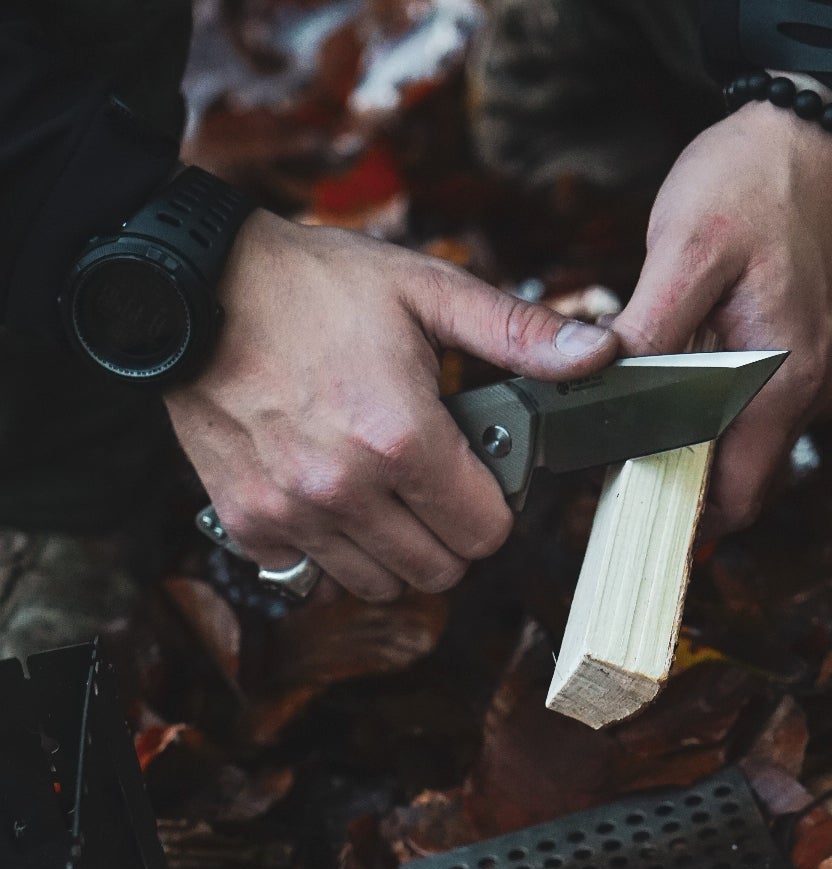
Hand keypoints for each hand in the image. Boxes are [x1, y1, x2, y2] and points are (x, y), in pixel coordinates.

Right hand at [166, 212, 616, 599]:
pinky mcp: (250, 523)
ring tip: (380, 485)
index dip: (493, 504)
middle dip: (449, 532)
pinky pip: (314, 575)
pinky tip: (328, 495)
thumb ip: (518, 333)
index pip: (487, 532)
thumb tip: (601, 353)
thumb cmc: (312, 285)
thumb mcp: (426, 290)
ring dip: (393, 549)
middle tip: (431, 479)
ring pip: (380, 584)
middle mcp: (345, 488)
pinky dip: (329, 550)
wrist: (193, 290)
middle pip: (439, 570)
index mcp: (402, 437)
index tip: (477, 472)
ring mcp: (292, 513)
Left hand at [614, 101, 831, 533]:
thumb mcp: (687, 248)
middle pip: (740, 477)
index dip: (678, 507)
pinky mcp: (804, 344)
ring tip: (636, 405)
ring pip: (746, 440)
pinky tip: (676, 366)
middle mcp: (809, 388)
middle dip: (680, 475)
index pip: (737, 496)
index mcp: (784, 380)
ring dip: (694, 435)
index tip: (621, 493)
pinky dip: (714, 401)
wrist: (820, 126)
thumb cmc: (757, 179)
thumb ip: (651, 331)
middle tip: (613, 451)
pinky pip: (756, 401)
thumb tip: (610, 394)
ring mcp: (812, 368)